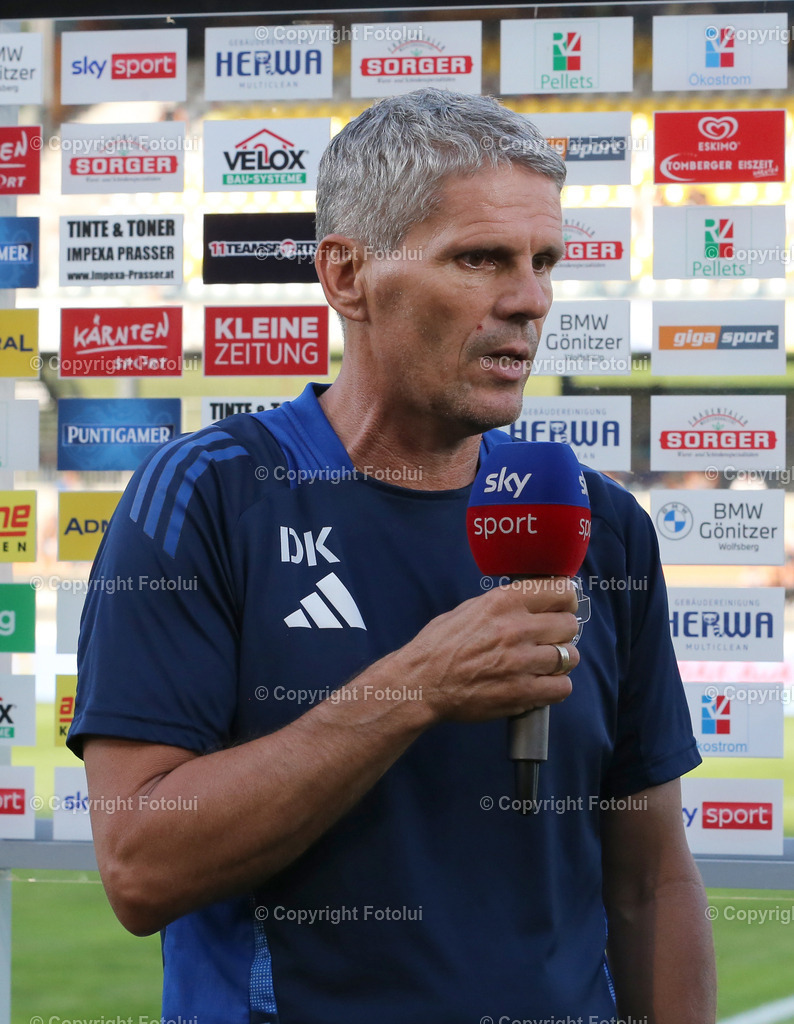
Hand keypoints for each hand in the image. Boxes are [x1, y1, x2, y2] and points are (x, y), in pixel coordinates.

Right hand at [398, 578, 579, 723]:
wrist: (422, 683)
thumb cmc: (439, 646)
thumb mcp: (469, 609)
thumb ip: (503, 604)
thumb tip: (531, 601)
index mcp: (503, 602)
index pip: (561, 591)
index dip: (566, 600)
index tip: (563, 607)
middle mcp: (516, 628)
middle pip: (570, 625)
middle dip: (563, 632)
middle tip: (551, 639)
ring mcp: (521, 662)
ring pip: (570, 657)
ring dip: (560, 661)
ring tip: (545, 664)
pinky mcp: (522, 692)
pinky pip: (562, 688)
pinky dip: (556, 687)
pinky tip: (542, 684)